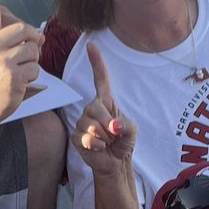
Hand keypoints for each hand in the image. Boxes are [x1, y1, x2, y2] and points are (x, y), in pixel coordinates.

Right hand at [0, 0, 44, 126]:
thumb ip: (14, 41)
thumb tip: (41, 37)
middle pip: (25, 31)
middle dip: (31, 44)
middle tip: (22, 58)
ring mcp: (2, 61)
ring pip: (33, 52)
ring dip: (31, 63)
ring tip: (16, 73)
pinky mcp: (12, 76)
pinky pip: (35, 69)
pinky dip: (31, 77)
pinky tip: (18, 83)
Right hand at [74, 43, 136, 176]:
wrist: (115, 162)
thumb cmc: (123, 142)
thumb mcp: (132, 131)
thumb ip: (126, 125)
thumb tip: (113, 126)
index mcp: (106, 101)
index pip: (100, 78)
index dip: (96, 62)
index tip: (91, 45)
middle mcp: (91, 108)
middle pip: (95, 108)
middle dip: (108, 124)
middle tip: (114, 135)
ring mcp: (82, 121)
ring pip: (90, 125)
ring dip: (104, 137)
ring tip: (106, 142)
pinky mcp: (76, 136)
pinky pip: (85, 137)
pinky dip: (96, 145)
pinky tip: (98, 148)